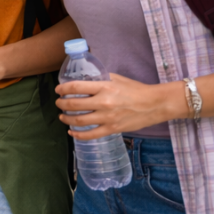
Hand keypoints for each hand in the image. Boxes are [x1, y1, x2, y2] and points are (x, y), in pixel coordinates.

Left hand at [55, 74, 183, 139]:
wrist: (154, 104)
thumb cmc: (136, 89)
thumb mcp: (116, 78)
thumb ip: (100, 79)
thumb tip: (85, 79)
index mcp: (104, 87)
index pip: (76, 87)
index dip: (63, 89)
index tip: (58, 90)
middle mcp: (104, 103)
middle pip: (74, 105)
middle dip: (62, 104)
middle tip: (58, 103)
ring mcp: (108, 118)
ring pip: (79, 120)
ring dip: (67, 118)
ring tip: (62, 116)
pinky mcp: (113, 129)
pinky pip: (91, 134)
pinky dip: (79, 135)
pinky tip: (72, 132)